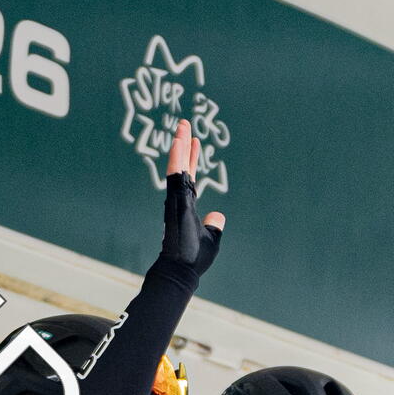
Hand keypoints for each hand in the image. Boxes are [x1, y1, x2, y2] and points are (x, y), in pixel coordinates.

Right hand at [160, 116, 225, 280]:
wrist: (181, 272)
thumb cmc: (193, 260)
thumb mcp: (211, 239)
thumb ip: (214, 226)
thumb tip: (219, 215)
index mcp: (186, 206)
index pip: (189, 177)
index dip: (191, 158)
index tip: (194, 140)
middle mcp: (178, 199)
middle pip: (182, 166)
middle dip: (184, 144)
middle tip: (185, 123)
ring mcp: (175, 199)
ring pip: (177, 167)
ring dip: (180, 145)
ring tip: (182, 125)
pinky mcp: (174, 201)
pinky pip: (175, 175)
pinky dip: (177, 157)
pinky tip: (180, 141)